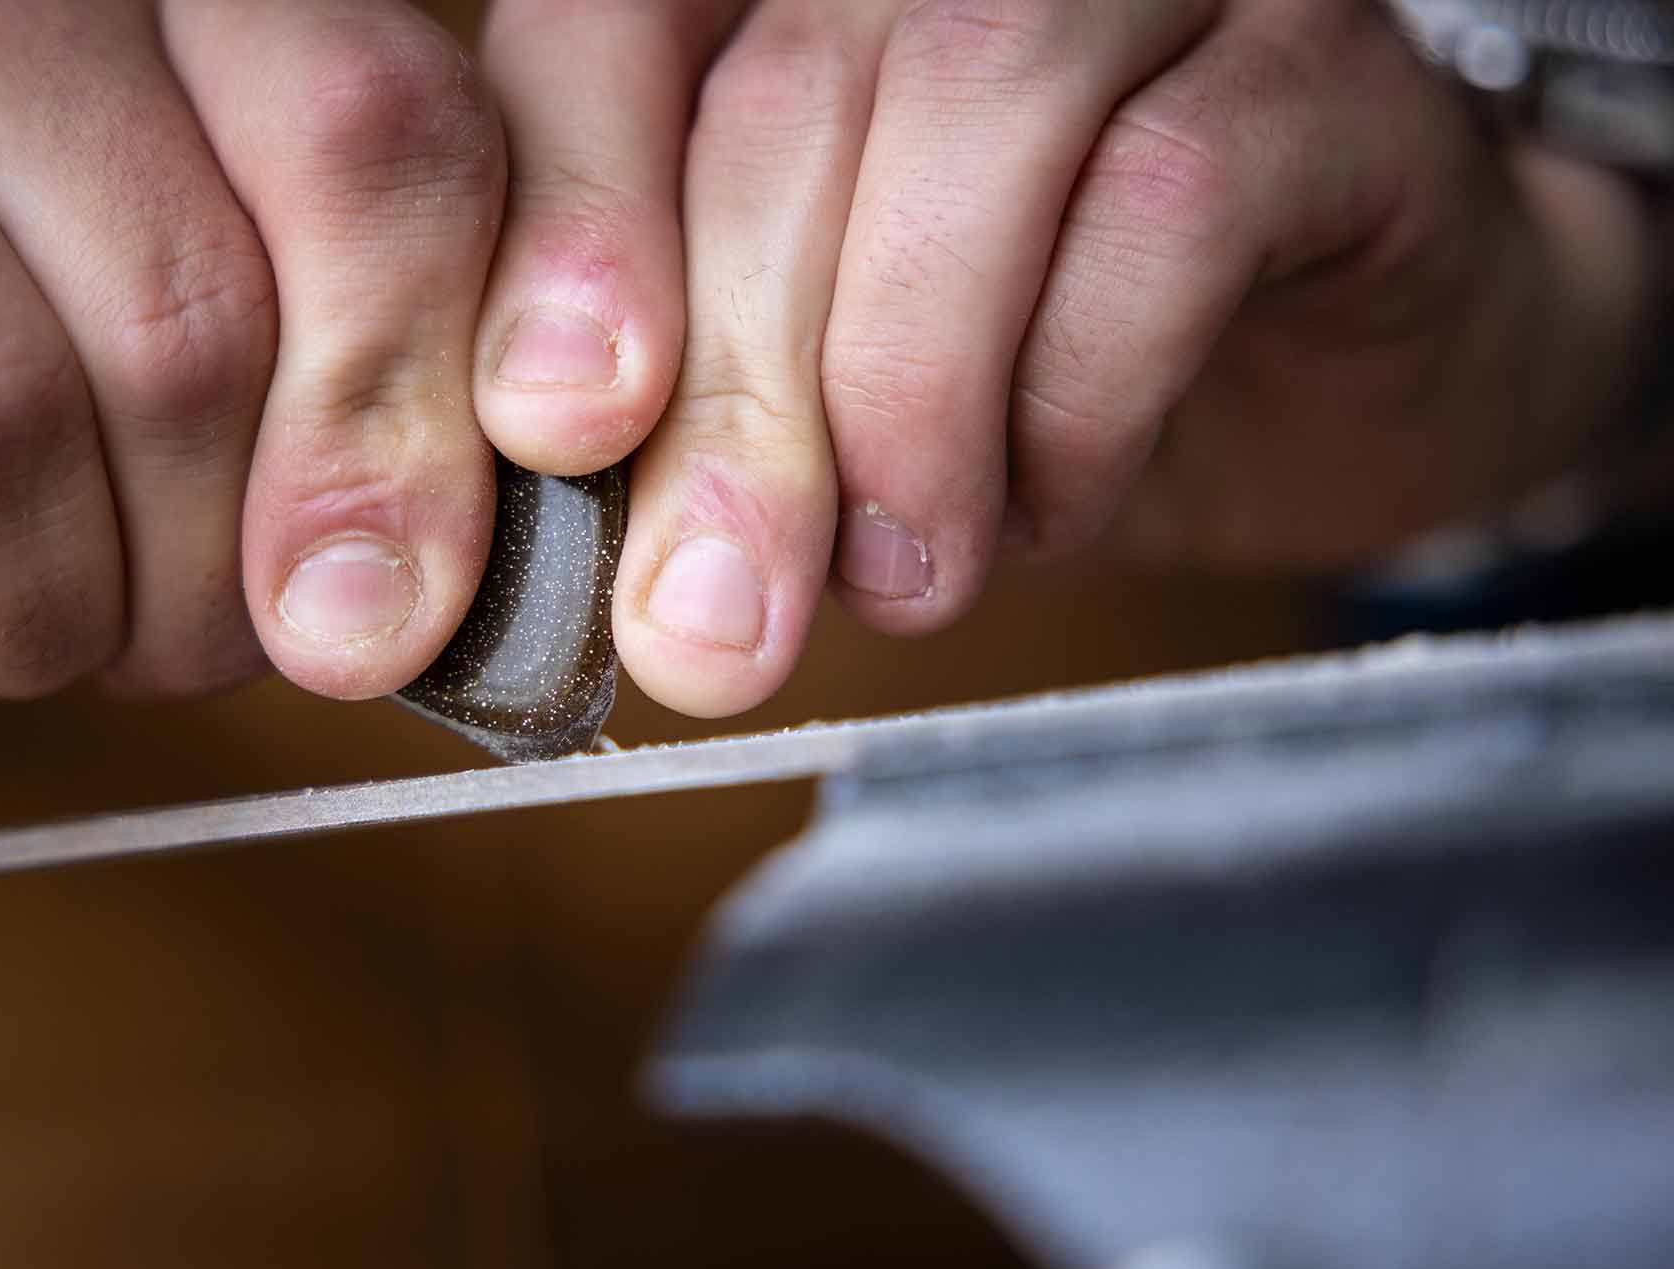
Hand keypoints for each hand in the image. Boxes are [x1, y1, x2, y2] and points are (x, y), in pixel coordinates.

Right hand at [0, 0, 508, 757]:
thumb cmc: (57, 306)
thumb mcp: (246, 283)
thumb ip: (365, 370)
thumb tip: (392, 605)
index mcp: (200, 2)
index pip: (371, 143)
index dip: (401, 404)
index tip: (396, 612)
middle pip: (186, 334)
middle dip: (214, 583)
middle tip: (191, 635)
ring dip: (47, 622)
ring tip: (45, 625)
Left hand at [471, 0, 1655, 716]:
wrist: (1316, 378)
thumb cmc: (1024, 379)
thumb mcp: (822, 398)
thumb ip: (701, 414)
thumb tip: (625, 576)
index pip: (617, 26)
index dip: (571, 217)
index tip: (553, 427)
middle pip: (785, 97)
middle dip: (737, 387)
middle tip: (715, 609)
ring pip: (974, 108)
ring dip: (910, 388)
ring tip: (905, 573)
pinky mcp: (1316, 70)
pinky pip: (1171, 201)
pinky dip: (1080, 394)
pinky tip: (1054, 503)